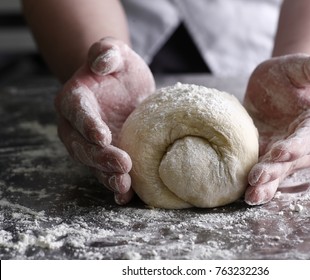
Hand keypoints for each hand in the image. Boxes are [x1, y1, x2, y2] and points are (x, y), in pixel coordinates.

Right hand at [55, 37, 154, 204]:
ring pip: (93, 164)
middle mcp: (77, 126)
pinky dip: (115, 185)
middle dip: (100, 157)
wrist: (123, 87)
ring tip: (124, 185)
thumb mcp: (115, 52)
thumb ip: (107, 52)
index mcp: (75, 99)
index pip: (77, 112)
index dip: (88, 124)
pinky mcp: (106, 155)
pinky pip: (106, 172)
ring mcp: (90, 144)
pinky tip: (126, 195)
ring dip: (107, 176)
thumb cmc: (118, 68)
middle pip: (82, 145)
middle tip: (123, 164)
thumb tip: (101, 62)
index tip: (102, 135)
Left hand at [243, 53, 309, 204]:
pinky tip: (245, 195)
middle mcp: (307, 146)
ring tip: (251, 197)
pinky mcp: (270, 160)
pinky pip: (266, 175)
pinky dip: (257, 186)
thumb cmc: (288, 76)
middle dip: (275, 170)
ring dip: (266, 186)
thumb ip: (309, 68)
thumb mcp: (295, 66)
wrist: (274, 87)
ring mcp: (289, 156)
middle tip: (257, 178)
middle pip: (292, 161)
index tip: (279, 151)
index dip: (296, 146)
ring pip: (279, 173)